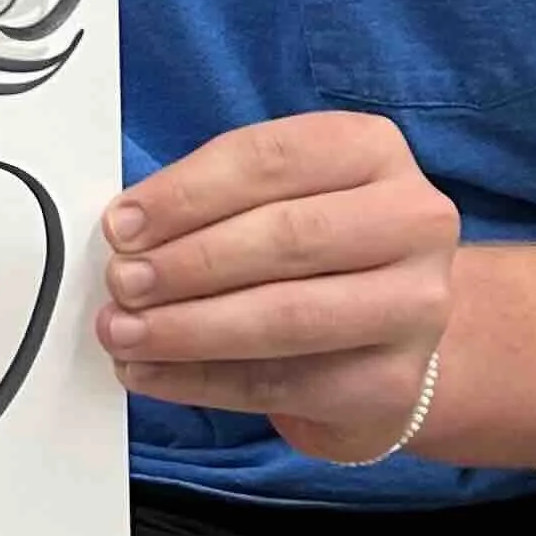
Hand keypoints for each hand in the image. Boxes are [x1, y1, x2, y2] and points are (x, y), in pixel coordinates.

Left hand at [98, 111, 455, 460]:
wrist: (384, 326)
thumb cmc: (310, 244)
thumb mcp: (273, 194)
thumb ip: (210, 201)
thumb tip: (127, 232)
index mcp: (371, 150)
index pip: (271, 160)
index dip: (188, 193)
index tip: (122, 223)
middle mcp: (411, 221)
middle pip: (286, 238)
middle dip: (187, 263)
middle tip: (120, 281)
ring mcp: (415, 307)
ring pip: (287, 318)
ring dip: (189, 328)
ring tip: (123, 331)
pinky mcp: (395, 383)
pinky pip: (284, 385)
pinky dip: (203, 380)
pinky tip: (150, 373)